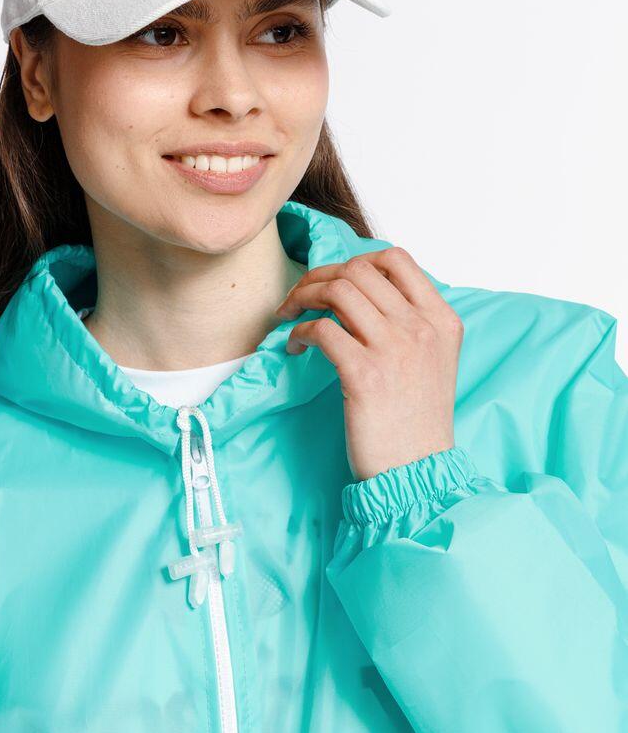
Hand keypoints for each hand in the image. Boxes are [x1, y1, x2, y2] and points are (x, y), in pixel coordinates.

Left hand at [274, 247, 462, 479]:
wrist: (419, 473)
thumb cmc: (417, 421)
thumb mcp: (433, 361)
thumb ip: (410, 322)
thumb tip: (361, 291)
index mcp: (441, 319)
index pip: (396, 259)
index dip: (356, 260)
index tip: (335, 281)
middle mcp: (421, 327)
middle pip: (358, 269)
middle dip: (319, 276)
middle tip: (300, 298)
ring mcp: (395, 349)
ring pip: (337, 290)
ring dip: (303, 297)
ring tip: (290, 317)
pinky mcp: (365, 374)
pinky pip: (321, 329)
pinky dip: (299, 332)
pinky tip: (296, 348)